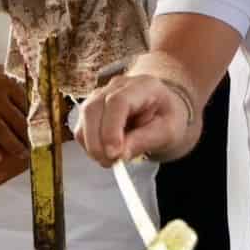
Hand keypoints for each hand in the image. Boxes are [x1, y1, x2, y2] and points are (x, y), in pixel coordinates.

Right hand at [0, 57, 29, 163]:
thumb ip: (13, 84)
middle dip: (28, 135)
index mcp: (5, 83)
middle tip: (38, 146)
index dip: (36, 119)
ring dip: (12, 144)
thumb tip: (33, 91)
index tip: (45, 130)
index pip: (26, 104)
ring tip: (22, 154)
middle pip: (16, 118)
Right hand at [77, 73, 192, 167]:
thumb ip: (145, 140)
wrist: (161, 109)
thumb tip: (120, 154)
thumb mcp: (167, 132)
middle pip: (93, 108)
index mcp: (143, 86)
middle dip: (97, 141)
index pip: (118, 101)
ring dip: (92, 145)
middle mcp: (118, 85)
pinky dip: (89, 145)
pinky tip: (106, 152)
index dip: (111, 129)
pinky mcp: (92, 108)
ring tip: (112, 159)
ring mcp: (101, 94)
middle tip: (111, 163)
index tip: (114, 154)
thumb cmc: (167, 118)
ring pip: (84, 118)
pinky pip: (81, 128)